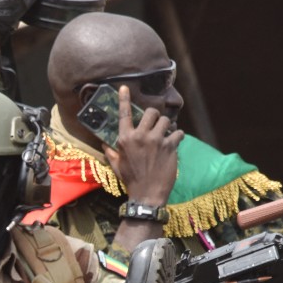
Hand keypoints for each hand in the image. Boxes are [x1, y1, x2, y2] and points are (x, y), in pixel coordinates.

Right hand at [104, 86, 182, 206]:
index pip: (123, 114)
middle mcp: (141, 136)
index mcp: (125, 139)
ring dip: (167, 125)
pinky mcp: (170, 147)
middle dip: (154, 115)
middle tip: (156, 123)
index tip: (124, 87)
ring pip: (166, 120)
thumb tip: (104, 144)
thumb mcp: (116, 165)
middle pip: (150, 112)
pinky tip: (176, 141)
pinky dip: (178, 136)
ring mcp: (157, 141)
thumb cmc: (131, 180)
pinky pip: (178, 133)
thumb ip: (110, 152)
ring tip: (166, 132)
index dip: (124, 99)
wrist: (148, 194)